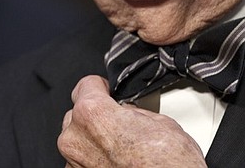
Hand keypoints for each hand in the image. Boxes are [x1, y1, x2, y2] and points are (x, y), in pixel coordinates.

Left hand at [58, 75, 206, 167]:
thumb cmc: (169, 166)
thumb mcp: (162, 122)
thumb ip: (135, 112)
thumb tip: (130, 114)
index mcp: (92, 114)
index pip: (86, 85)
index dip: (102, 87)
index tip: (108, 92)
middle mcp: (76, 139)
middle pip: (79, 114)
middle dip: (99, 117)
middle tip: (123, 125)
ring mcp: (74, 165)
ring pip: (80, 141)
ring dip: (96, 141)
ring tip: (125, 149)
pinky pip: (84, 163)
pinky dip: (97, 162)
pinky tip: (120, 164)